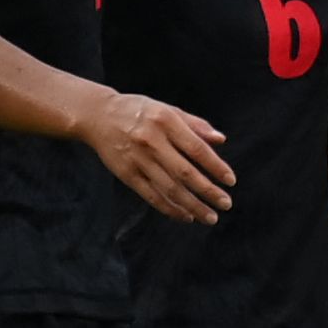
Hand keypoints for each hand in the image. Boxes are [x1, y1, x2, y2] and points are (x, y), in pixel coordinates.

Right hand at [80, 88, 232, 224]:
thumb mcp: (169, 110)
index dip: (216, 166)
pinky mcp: (125, 174)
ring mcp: (137, 159)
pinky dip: (169, 208)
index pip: (197, 149)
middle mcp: (151, 142)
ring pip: (168, 188)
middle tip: (226, 204)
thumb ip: (196, 125)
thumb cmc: (140, 111)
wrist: (97, 116)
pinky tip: (186, 216)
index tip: (230, 180)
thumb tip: (221, 140)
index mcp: (166, 122)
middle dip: (208, 191)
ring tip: (210, 217)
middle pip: (184, 172)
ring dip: (192, 206)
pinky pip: (150, 195)